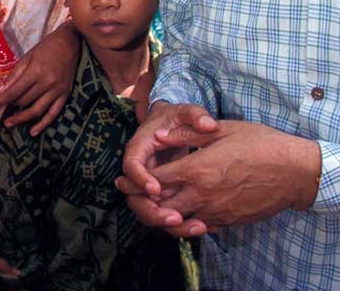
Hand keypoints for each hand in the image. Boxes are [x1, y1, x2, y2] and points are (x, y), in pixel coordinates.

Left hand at [0, 22, 79, 134]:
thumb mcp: (27, 58)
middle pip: (24, 102)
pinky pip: (53, 114)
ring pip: (37, 111)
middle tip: (1, 111)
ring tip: (9, 123)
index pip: (13, 92)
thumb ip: (14, 75)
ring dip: (22, 119)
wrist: (69, 43)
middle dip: (10, 107)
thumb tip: (2, 92)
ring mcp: (57, 90)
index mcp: (35, 71)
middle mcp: (47, 83)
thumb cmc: (45, 48)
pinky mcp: (65, 95)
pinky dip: (43, 124)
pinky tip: (33, 131)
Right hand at [116, 102, 217, 236]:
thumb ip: (196, 115)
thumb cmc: (176, 118)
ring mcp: (148, 185)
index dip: (140, 179)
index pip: (131, 165)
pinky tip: (204, 227)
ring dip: (167, 223)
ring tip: (196, 227)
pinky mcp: (161, 195)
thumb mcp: (185, 112)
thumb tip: (208, 125)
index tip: (157, 189)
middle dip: (153, 211)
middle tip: (176, 218)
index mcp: (140, 147)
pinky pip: (164, 212)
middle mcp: (140, 170)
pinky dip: (180, 223)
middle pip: (134, 196)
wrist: (171, 125)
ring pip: (148, 211)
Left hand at [138, 120, 321, 229]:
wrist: (293, 172)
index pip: (156, 179)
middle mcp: (202, 195)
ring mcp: (215, 211)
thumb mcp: (222, 130)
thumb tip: (160, 136)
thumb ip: (188, 135)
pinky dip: (186, 220)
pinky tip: (184, 210)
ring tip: (154, 204)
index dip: (137, 180)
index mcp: (198, 170)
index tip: (124, 178)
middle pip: (160, 207)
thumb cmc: (261, 144)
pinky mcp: (227, 221)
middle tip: (132, 195)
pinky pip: (199, 225)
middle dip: (143, 202)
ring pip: (177, 221)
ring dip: (163, 214)